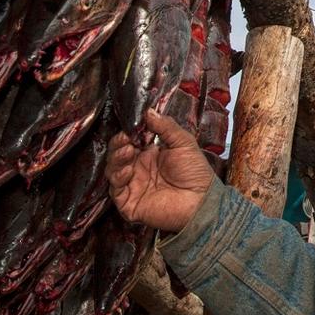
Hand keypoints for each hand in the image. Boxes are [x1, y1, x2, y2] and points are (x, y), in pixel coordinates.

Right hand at [107, 110, 217, 231]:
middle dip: (118, 144)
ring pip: (113, 171)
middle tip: (125, 138)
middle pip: (117, 155)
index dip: (127, 133)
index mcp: (149, 155)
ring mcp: (133, 187)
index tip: (130, 126)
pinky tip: (127, 170)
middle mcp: (138, 170)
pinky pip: (116, 191)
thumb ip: (166, 127)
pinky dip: (118, 178)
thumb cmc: (195, 173)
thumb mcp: (183, 143)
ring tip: (127, 151)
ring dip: (116, 159)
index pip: (129, 142)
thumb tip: (148, 111)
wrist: (202, 201)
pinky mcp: (129, 204)